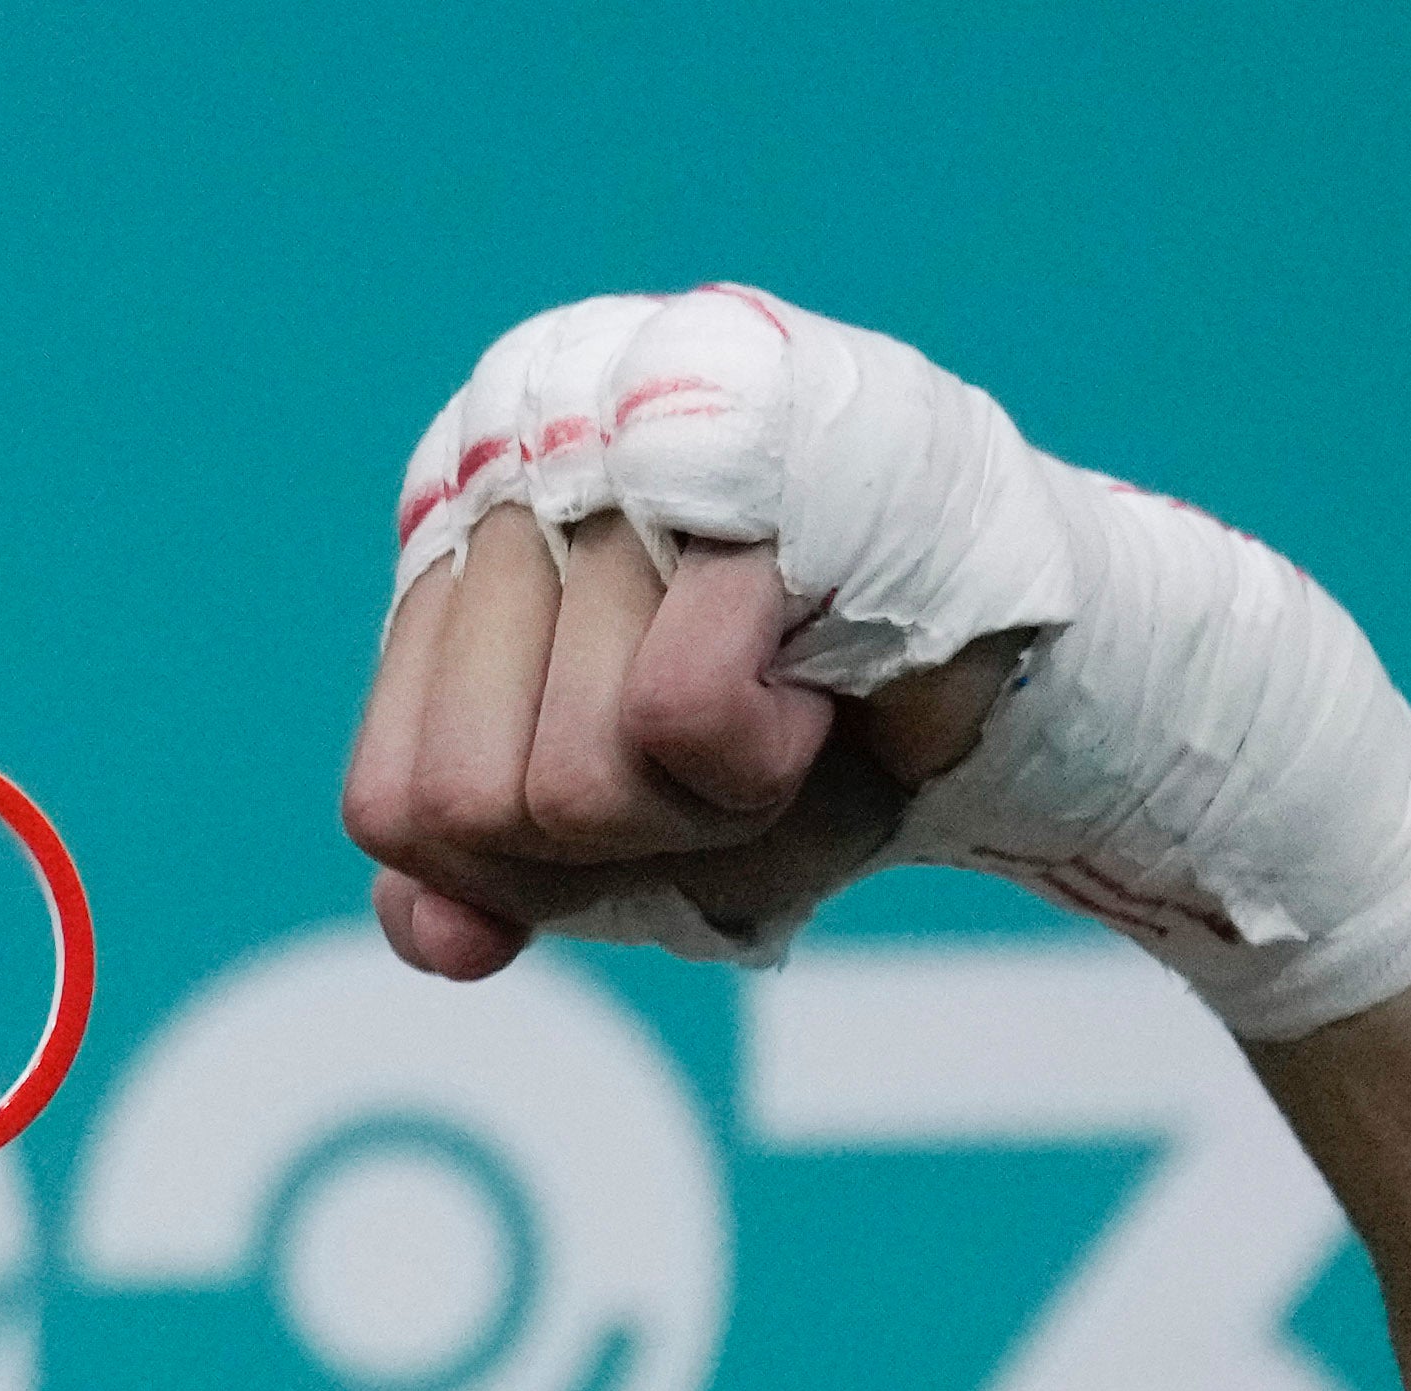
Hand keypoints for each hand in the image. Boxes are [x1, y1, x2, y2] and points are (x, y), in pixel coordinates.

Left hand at [342, 505, 1016, 985]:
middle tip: (724, 750)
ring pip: (564, 781)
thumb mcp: (629, 833)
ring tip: (784, 703)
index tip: (644, 781)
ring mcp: (614, 431)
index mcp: (454, 533)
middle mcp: (509, 443)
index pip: (392, 805)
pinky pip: (672, 714)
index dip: (522, 862)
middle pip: (463, 805)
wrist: (1018, 666)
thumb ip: (491, 876)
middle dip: (617, 842)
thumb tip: (436, 940)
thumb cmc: (815, 739)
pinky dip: (757, 762)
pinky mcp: (740, 450)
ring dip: (705, 808)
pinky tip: (816, 685)